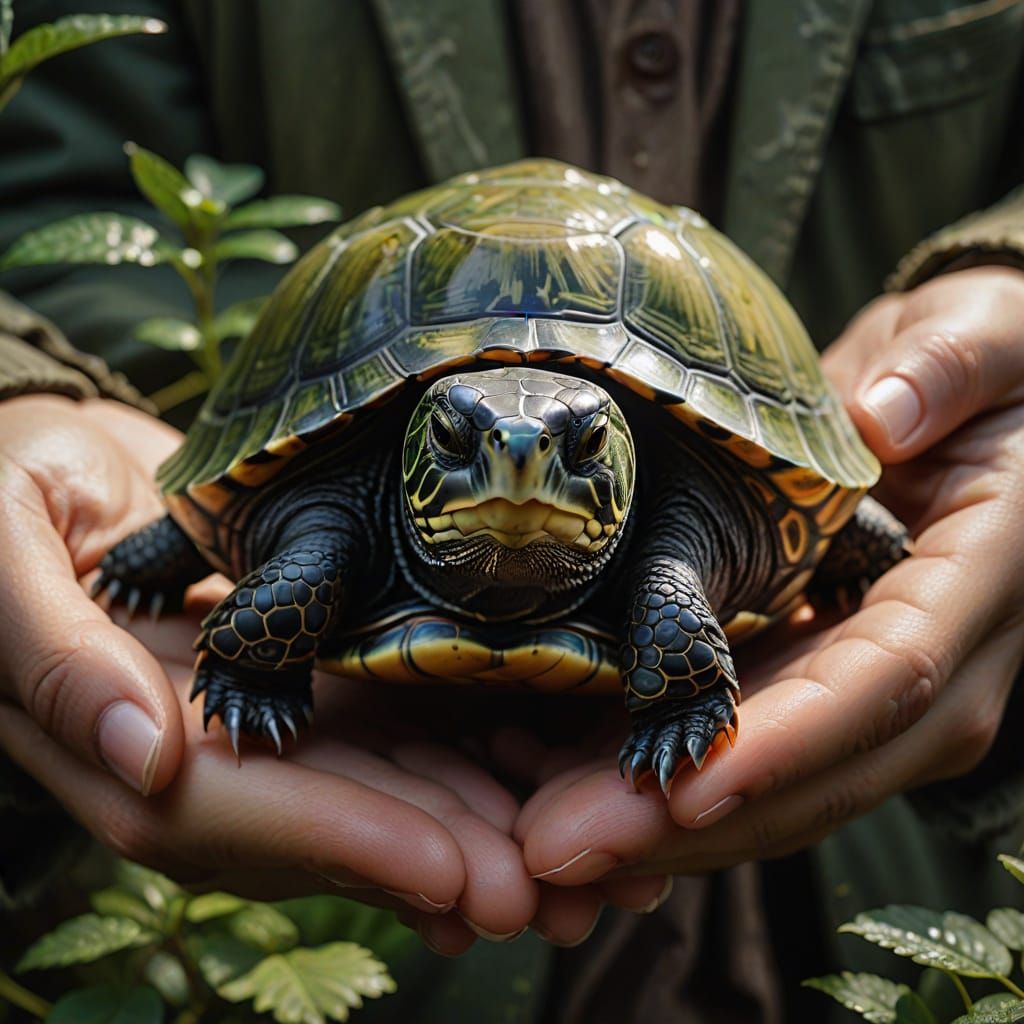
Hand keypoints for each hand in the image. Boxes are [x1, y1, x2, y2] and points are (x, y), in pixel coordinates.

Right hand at [0, 396, 666, 951]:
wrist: (49, 461)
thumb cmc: (6, 487)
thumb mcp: (4, 547)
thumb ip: (53, 653)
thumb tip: (141, 756)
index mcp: (114, 733)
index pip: (236, 813)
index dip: (345, 845)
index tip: (451, 872)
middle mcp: (193, 749)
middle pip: (323, 822)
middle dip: (435, 859)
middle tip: (547, 892)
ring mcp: (252, 716)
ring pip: (364, 786)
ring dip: (463, 825)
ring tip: (565, 854)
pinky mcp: (298, 676)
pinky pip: (377, 727)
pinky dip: (451, 756)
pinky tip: (526, 769)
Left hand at [512, 266, 1023, 883]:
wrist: (974, 411)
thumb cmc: (982, 375)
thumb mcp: (985, 343)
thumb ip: (949, 372)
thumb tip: (882, 419)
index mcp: (980, 583)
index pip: (888, 679)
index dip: (788, 744)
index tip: (687, 792)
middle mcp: (936, 666)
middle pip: (811, 770)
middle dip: (684, 823)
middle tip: (556, 847)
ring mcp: (871, 690)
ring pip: (768, 787)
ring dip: (652, 825)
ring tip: (534, 835)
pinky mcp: (815, 685)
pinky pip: (741, 750)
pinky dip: (656, 780)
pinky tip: (558, 781)